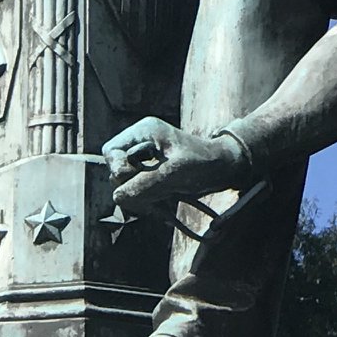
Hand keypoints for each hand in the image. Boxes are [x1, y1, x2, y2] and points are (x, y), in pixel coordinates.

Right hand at [101, 116, 246, 219]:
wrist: (225, 168)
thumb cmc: (204, 162)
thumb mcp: (174, 172)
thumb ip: (145, 183)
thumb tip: (118, 196)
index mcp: (144, 132)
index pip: (112, 152)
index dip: (120, 169)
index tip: (139, 178)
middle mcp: (141, 146)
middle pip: (116, 172)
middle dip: (134, 187)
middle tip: (158, 192)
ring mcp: (145, 162)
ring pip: (126, 187)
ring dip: (142, 198)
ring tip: (165, 197)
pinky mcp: (151, 177)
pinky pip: (138, 194)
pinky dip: (149, 203)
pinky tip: (165, 204)